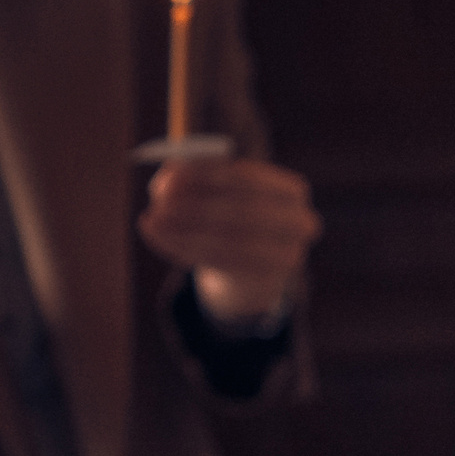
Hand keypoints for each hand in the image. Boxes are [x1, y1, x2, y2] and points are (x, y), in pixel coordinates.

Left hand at [136, 158, 320, 323]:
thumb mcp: (211, 189)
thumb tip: (167, 182)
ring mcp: (290, 255)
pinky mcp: (270, 279)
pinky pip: (224, 263)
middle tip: (158, 203)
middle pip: (245, 212)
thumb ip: (189, 177)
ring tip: (152, 221)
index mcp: (291, 191)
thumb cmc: (227, 212)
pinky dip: (186, 249)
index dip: (208, 176)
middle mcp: (301, 223)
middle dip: (196, 206)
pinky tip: (161, 238)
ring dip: (185, 231)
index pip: (250, 179)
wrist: (250, 265)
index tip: (170, 176)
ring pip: (231, 242)